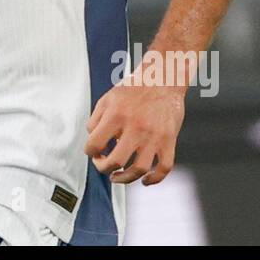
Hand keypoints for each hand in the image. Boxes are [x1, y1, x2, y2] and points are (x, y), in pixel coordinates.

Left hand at [83, 59, 186, 185]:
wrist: (163, 78)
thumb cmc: (133, 89)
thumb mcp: (108, 98)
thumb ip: (95, 120)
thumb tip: (92, 142)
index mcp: (116, 115)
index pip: (94, 144)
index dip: (90, 153)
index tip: (94, 153)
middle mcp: (135, 127)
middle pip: (116, 161)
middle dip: (104, 169)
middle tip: (104, 167)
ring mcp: (154, 136)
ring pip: (139, 169)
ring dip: (126, 179)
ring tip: (118, 177)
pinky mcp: (169, 140)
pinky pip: (164, 168)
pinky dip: (155, 179)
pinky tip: (145, 180)